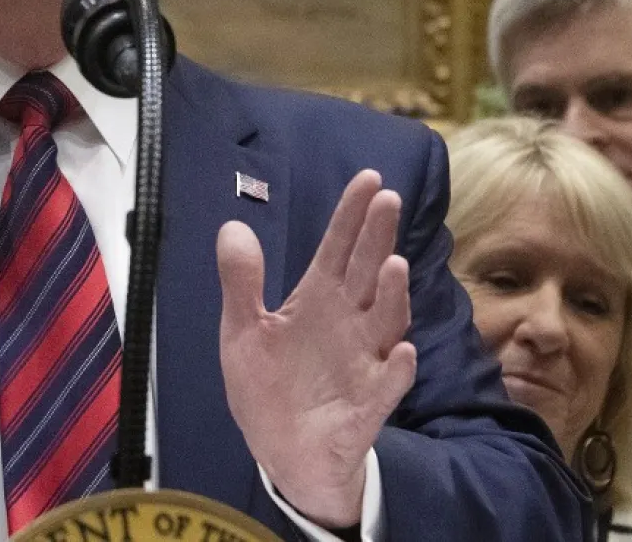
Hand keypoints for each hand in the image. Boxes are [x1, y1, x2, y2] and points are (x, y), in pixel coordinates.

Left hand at [217, 170, 416, 527]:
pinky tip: (400, 350)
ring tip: (392, 264)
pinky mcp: (368, 404)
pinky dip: (395, 368)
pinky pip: (387, 385)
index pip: (337, 250)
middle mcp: (347, 324)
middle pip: (366, 273)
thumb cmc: (268, 388)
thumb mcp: (242, 332)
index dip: (351, 216)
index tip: (370, 178)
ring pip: (385, 322)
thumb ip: (240, 283)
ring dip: (391, 295)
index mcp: (316, 302)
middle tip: (389, 199)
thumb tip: (231, 227)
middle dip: (377, 237)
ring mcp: (362, 362)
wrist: (282, 454)